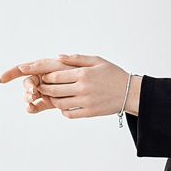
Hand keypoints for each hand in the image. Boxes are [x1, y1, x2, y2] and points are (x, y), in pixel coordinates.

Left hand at [0, 54, 138, 118]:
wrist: (130, 92)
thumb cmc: (113, 75)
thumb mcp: (97, 61)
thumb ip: (76, 58)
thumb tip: (58, 57)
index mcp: (83, 74)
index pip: (55, 76)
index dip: (45, 76)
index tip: (42, 76)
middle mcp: (82, 88)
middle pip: (53, 90)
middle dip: (43, 89)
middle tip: (40, 87)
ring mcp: (85, 102)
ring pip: (59, 103)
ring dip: (52, 100)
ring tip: (51, 97)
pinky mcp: (89, 113)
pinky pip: (69, 114)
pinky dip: (63, 111)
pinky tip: (64, 106)